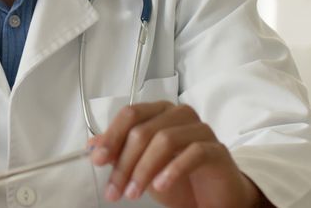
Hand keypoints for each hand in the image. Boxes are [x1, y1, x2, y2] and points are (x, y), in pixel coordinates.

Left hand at [89, 101, 264, 207]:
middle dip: (124, 162)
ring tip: (133, 193)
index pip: (131, 115)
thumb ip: (120, 153)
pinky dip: (173, 170)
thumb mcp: (141, 166)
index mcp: (159, 112)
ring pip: (165, 140)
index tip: (98, 160)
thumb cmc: (178, 179)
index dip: (112, 136)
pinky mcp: (217, 150)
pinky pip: (194, 152)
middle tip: (114, 189)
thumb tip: (93, 146)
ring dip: (144, 169)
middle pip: (144, 130)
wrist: (212, 198)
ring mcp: (201, 130)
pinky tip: (160, 186)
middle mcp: (180, 115)